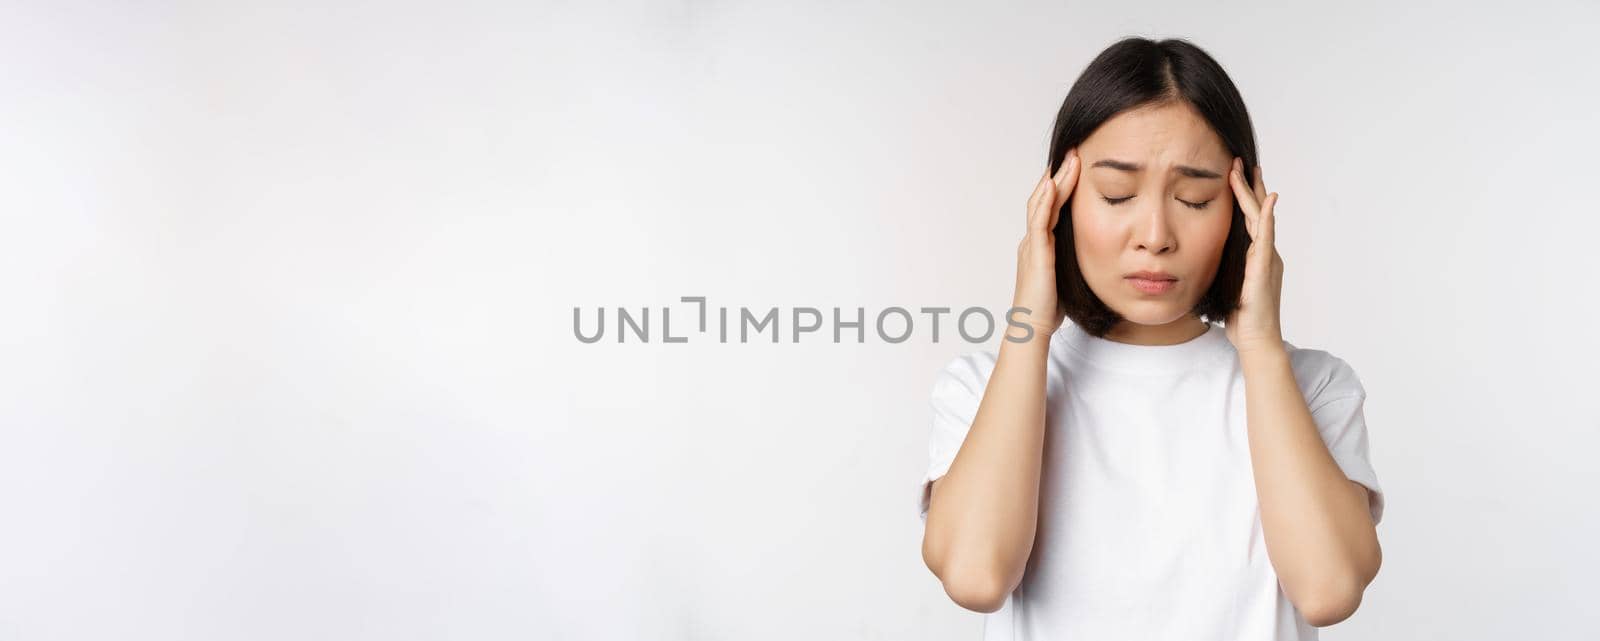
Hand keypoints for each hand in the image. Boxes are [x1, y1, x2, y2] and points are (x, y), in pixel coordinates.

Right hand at [1010, 148, 1078, 341]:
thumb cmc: (1048, 309)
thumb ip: (1071, 260)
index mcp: (1039, 245)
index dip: (1062, 185)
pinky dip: (1045, 201)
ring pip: (1041, 204)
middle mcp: (1032, 240)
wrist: (1031, 328)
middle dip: (1059, 174)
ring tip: (1068, 159)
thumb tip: (1092, 253)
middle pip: (1044, 198)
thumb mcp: (1064, 276)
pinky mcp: (1035, 254)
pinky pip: (1039, 222)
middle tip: (1073, 151)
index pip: (1050, 207)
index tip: (1076, 166)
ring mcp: (1031, 245)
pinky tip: (1054, 185)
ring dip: (1055, 180)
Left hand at [1224, 158, 1284, 353]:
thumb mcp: (1224, 285)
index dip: (1242, 197)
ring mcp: (1268, 258)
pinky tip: (1270, 199)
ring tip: (1248, 170)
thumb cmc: (1240, 319)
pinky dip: (1269, 216)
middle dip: (1249, 186)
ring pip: (1261, 217)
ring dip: (1253, 193)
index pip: (1248, 220)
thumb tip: (1199, 259)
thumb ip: (1220, 269)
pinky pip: (1267, 236)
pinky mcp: (1266, 267)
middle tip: (1241, 161)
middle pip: (1256, 212)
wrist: (1255, 340)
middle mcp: (1265, 253)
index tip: (1233, 175)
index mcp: (1255, 256)